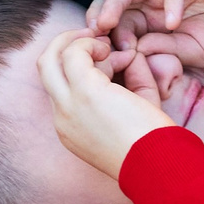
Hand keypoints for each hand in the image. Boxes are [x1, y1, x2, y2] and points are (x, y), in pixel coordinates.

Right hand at [35, 27, 171, 178]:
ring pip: (50, 58)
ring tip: (103, 43)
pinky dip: (91, 43)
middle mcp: (63, 117)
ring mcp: (69, 104)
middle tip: (92, 38)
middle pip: (45, 69)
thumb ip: (132, 77)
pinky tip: (111, 49)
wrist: (158, 165)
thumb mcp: (138, 109)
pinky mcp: (84, 91)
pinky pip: (74, 53)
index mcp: (71, 128)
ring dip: (75, 42)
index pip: (62, 87)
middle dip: (65, 45)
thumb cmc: (155, 145)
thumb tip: (130, 53)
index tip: (115, 63)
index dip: (87, 68)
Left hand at [87, 0, 203, 68]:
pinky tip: (173, 22)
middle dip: (100, 14)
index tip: (102, 56)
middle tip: (93, 32)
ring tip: (108, 22)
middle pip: (116, 0)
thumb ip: (161, 52)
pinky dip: (170, 0)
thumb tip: (131, 53)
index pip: (116, 22)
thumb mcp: (187, 54)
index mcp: (147, 18)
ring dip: (117, 2)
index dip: (107, 37)